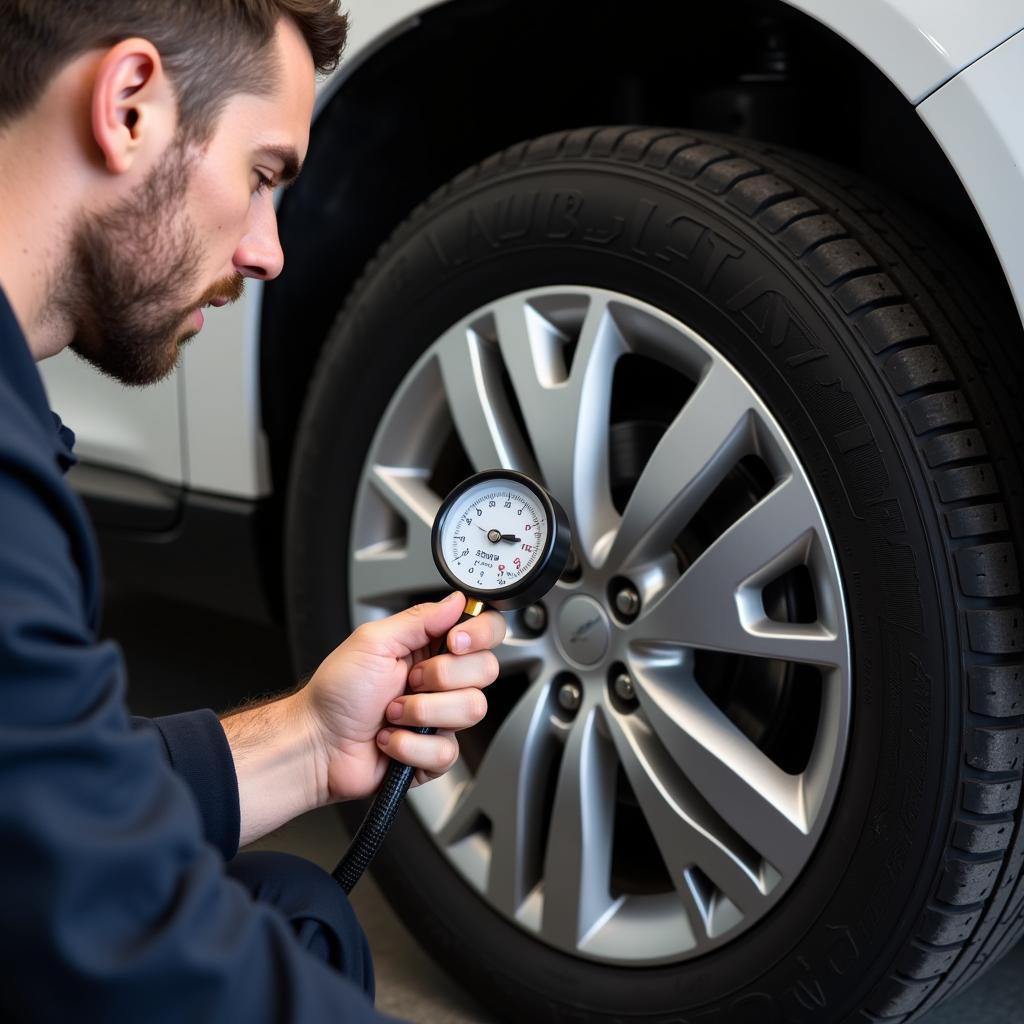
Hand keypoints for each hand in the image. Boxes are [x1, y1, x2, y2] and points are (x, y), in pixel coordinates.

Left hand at [298, 592, 504, 802]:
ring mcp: (440, 717)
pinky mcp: (434, 753)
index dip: (480, 634)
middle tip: (409, 680)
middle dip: (441, 677)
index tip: (455, 641)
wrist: (317, 744)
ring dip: (421, 712)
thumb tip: (457, 600)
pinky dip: (410, 745)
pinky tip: (390, 738)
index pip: (485, 631)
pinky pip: (447, 750)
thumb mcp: (373, 641)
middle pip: (486, 670)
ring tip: (392, 713)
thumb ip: (420, 618)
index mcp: (430, 647)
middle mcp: (441, 680)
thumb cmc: (335, 693)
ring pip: (472, 710)